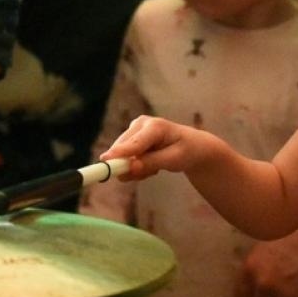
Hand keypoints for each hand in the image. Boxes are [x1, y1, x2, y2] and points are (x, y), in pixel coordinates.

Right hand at [98, 116, 219, 178]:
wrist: (193, 147)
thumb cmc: (187, 151)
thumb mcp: (174, 160)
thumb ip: (151, 163)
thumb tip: (130, 167)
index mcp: (155, 126)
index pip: (134, 143)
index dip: (119, 153)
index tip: (104, 162)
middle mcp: (140, 123)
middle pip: (122, 149)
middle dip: (130, 167)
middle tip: (152, 172)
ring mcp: (134, 129)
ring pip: (122, 156)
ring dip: (136, 168)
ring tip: (156, 168)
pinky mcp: (131, 137)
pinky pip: (124, 158)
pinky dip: (136, 166)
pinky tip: (152, 164)